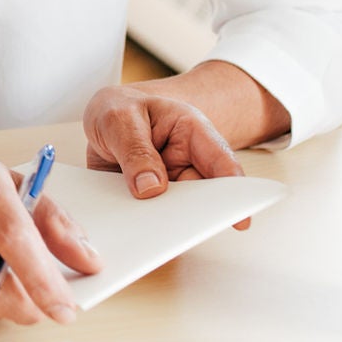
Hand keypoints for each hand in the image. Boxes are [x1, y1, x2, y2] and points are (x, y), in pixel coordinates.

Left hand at [81, 84, 250, 228]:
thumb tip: (150, 188)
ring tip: (148, 232)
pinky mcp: (149, 201)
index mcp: (192, 132)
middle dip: (195, 215)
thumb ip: (134, 149)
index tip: (239, 220)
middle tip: (179, 230)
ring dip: (165, 224)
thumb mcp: (119, 118)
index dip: (233, 190)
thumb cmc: (119, 109)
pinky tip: (131, 231)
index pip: (221, 161)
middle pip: (202, 196)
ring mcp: (169, 185)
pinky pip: (150, 218)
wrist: (102, 119)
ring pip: (176, 212)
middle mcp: (186, 162)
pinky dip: (143, 226)